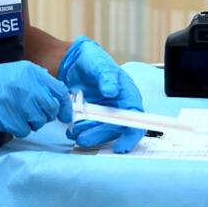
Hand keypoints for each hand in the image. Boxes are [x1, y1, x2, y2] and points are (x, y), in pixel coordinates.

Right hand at [0, 62, 72, 137]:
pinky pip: (23, 130)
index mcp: (30, 71)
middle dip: (45, 116)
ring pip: (38, 121)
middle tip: (32, 114)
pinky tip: (8, 120)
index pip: (59, 90)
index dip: (65, 106)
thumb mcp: (15, 73)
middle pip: (50, 109)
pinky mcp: (5, 116)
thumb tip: (58, 96)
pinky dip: (18, 129)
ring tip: (16, 115)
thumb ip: (36, 81)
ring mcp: (15, 100)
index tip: (65, 116)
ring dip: (30, 123)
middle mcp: (25, 84)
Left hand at [59, 36, 144, 152]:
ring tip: (74, 133)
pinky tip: (71, 128)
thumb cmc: (91, 59)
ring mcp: (105, 112)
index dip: (131, 134)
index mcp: (127, 93)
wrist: (73, 61)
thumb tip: (111, 91)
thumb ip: (106, 76)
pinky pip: (90, 129)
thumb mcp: (99, 63)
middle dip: (100, 136)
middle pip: (117, 129)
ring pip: (102, 131)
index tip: (121, 147)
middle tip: (83, 138)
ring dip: (90, 135)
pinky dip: (81, 131)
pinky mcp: (92, 116)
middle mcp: (119, 105)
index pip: (136, 117)